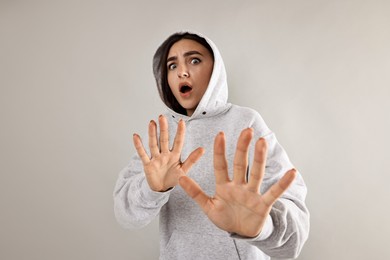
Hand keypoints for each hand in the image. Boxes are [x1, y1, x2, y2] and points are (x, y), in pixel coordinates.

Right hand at [133, 115, 203, 191]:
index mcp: (175, 155)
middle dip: (163, 129)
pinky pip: (143, 154)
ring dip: (152, 134)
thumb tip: (203, 148)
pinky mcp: (148, 165)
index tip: (181, 121)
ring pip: (154, 144)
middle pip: (164, 140)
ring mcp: (156, 158)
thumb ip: (192, 159)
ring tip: (151, 123)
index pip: (178, 142)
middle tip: (162, 116)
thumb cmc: (174, 178)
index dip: (180, 132)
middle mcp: (165, 154)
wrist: (162, 189)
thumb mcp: (184, 170)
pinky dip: (139, 146)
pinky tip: (136, 136)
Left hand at [179, 128, 296, 236]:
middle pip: (241, 164)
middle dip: (242, 148)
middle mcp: (239, 186)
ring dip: (260, 159)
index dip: (220, 151)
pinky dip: (282, 184)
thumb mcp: (207, 206)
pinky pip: (274, 193)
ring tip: (262, 142)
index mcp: (224, 186)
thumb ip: (195, 192)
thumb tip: (179, 178)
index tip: (219, 134)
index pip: (221, 165)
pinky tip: (291, 172)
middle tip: (246, 131)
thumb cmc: (225, 217)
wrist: (241, 232)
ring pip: (256, 174)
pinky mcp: (263, 204)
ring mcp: (252, 194)